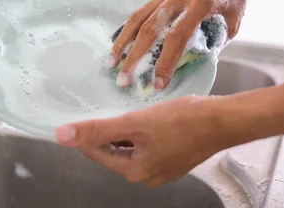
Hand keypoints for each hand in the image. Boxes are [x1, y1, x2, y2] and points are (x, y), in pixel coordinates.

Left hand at [55, 96, 227, 187]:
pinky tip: (152, 118)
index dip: (89, 132)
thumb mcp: (134, 123)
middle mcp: (146, 176)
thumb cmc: (181, 120)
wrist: (223, 121)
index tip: (89, 110)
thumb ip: (98, 130)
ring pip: (132, 148)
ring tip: (134, 110)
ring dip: (128, 131)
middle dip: (112, 130)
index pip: (96, 153)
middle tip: (116, 107)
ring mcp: (163, 170)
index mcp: (134, 171)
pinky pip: (149, 147)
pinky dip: (145, 133)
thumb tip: (61, 136)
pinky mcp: (175, 160)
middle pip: (115, 151)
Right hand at [108, 0, 254, 89]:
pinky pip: (141, 11)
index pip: (177, 37)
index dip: (165, 62)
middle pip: (150, 28)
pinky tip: (118, 43)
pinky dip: (128, 28)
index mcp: (201, 3)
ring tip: (112, 63)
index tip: (158, 84)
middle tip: (124, 80)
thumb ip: (213, 43)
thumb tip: (191, 64)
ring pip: (139, 18)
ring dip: (123, 42)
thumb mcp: (233, 23)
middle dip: (134, 57)